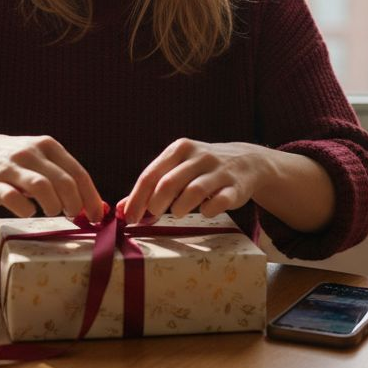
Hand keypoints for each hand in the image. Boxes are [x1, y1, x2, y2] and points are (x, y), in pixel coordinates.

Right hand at [0, 131, 102, 219]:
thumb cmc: (14, 161)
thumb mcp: (40, 159)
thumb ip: (62, 176)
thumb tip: (93, 204)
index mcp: (47, 146)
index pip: (78, 173)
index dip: (91, 197)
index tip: (98, 216)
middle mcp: (30, 153)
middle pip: (64, 182)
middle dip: (75, 204)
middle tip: (74, 216)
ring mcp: (10, 167)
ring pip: (41, 187)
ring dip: (53, 206)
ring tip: (53, 212)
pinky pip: (12, 199)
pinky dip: (25, 209)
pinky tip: (28, 211)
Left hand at [118, 138, 275, 224]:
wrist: (247, 162)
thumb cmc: (202, 169)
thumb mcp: (177, 169)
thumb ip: (151, 186)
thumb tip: (121, 209)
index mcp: (180, 149)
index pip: (151, 175)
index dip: (137, 198)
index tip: (129, 218)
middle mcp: (199, 156)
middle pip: (169, 183)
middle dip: (155, 204)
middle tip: (151, 217)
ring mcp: (219, 171)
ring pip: (193, 192)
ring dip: (180, 208)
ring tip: (177, 212)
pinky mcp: (236, 187)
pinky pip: (218, 202)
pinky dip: (208, 210)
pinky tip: (205, 211)